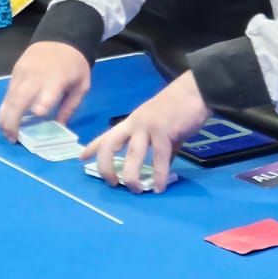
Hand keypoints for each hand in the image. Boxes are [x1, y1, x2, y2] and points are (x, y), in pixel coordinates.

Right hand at [0, 41, 91, 140]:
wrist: (60, 37)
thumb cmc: (74, 64)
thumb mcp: (81, 85)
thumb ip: (70, 106)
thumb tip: (59, 127)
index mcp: (56, 79)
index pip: (47, 92)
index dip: (42, 103)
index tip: (38, 114)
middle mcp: (35, 77)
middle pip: (18, 99)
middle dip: (12, 121)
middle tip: (12, 138)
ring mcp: (22, 74)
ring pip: (8, 98)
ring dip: (4, 117)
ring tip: (7, 134)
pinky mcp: (15, 73)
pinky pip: (8, 94)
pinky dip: (6, 108)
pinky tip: (7, 120)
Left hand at [81, 71, 208, 192]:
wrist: (197, 89)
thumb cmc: (180, 108)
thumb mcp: (163, 129)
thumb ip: (160, 149)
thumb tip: (162, 170)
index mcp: (131, 122)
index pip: (107, 136)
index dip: (92, 147)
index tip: (80, 158)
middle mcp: (134, 124)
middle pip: (110, 146)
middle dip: (105, 166)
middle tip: (110, 183)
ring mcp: (147, 127)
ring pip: (132, 155)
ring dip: (131, 176)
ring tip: (135, 190)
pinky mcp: (164, 131)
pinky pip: (159, 159)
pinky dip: (158, 176)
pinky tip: (159, 187)